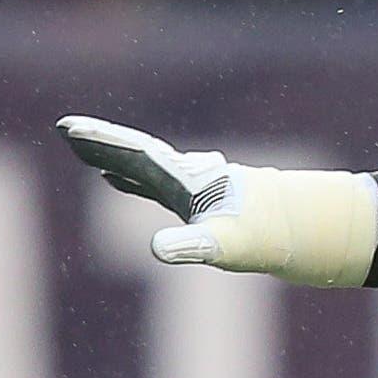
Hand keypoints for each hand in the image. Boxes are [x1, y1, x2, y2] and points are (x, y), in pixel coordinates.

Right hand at [56, 116, 377, 285]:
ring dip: (119, 159)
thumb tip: (158, 250)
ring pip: (151, 167)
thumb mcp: (225, 246)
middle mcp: (193, 177)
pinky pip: (161, 184)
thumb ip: (192, 246)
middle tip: (66, 131)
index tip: (67, 127)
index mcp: (189, 181)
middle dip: (103, 145)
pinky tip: (121, 181)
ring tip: (90, 153)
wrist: (311, 228)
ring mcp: (200, 187)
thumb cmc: (268, 237)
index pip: (138, 155)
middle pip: (140, 155)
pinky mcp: (208, 201)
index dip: (103, 143)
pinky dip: (137, 180)